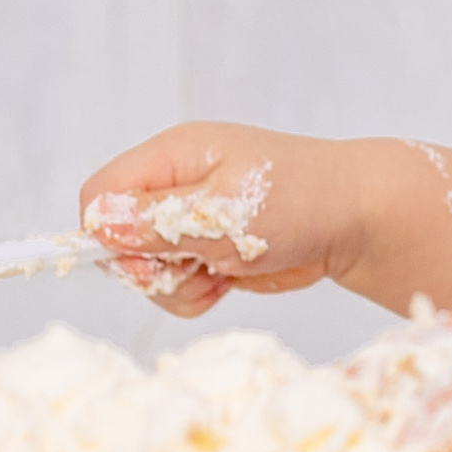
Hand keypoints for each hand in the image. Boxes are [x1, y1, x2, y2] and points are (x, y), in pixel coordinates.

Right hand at [78, 123, 373, 318]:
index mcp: (172, 157)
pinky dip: (195, 295)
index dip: (108, 233)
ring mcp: (187, 221)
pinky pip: (174, 287)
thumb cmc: (302, 199)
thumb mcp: (229, 210)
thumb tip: (98, 222)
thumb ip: (162, 219)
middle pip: (115, 239)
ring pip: (143, 270)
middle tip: (197, 266)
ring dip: (176, 285)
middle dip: (148, 267)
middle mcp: (173, 186)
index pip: (99, 194)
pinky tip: (229, 281)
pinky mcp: (203, 252)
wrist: (353, 221)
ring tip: (223, 270)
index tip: (148, 257)